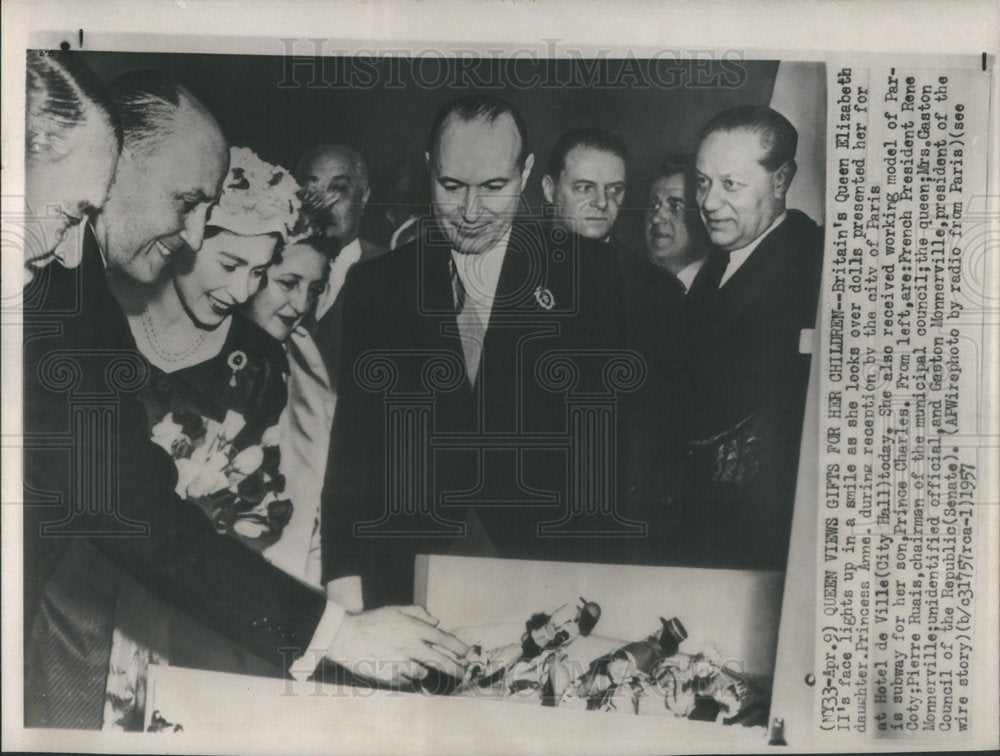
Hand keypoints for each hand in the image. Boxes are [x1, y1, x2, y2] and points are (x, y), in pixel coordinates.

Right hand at [324, 605, 469, 686]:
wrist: (346, 637)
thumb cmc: (371, 621)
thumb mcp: (396, 610)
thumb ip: (419, 613)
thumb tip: (437, 621)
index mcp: (414, 629)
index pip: (444, 639)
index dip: (459, 648)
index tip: (468, 654)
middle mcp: (411, 647)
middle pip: (441, 662)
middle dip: (455, 670)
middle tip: (464, 674)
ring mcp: (401, 664)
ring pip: (423, 673)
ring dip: (424, 671)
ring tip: (416, 666)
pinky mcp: (391, 677)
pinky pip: (406, 681)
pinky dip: (406, 677)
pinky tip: (399, 670)